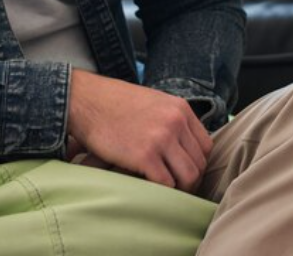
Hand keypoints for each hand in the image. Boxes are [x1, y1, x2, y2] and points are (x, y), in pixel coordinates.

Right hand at [66, 70, 212, 191]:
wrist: (87, 100)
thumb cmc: (116, 104)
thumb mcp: (154, 102)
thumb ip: (172, 119)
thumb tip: (184, 147)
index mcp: (180, 109)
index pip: (206, 146)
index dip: (196, 163)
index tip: (183, 171)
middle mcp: (176, 122)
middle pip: (199, 164)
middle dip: (189, 179)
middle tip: (174, 188)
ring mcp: (162, 138)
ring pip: (188, 176)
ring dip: (178, 188)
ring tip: (163, 191)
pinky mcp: (144, 155)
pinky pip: (166, 183)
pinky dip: (160, 191)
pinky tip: (148, 187)